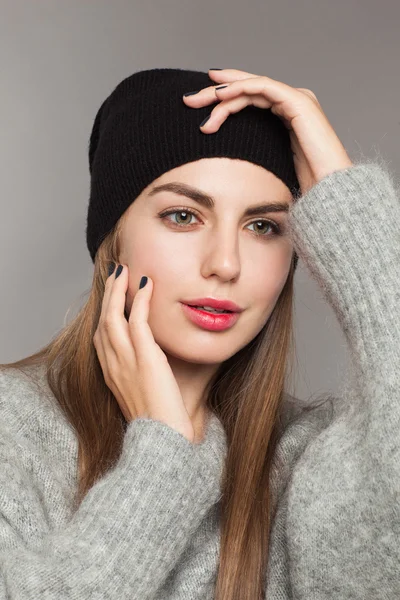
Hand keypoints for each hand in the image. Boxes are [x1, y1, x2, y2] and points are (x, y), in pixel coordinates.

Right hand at [93, 265, 194, 442]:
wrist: (161, 441)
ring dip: (118, 290)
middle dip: (108, 294)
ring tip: (125, 271)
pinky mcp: (144, 357)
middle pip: (103, 320)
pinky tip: (146, 285)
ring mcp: (125, 360)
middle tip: (116, 274)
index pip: (101, 336)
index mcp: (111, 374)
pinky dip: (140, 300)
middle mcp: (112, 365)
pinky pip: (137, 320)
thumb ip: (143, 376)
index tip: (112, 297)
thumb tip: (155, 364)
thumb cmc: (158, 423)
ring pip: (114, 315)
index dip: (105, 313)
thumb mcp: (143, 396)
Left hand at [183, 68, 352, 195]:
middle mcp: (291, 102)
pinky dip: (240, 87)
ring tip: (199, 101)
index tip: (198, 106)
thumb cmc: (302, 187)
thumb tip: (224, 162)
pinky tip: (220, 95)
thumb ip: (252, 153)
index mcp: (285, 115)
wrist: (328, 193)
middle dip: (215, 92)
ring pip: (252, 85)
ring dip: (222, 91)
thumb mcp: (267, 166)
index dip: (222, 99)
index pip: (248, 99)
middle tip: (188, 100)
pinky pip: (263, 87)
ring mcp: (297, 99)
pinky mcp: (299, 101)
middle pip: (247, 89)